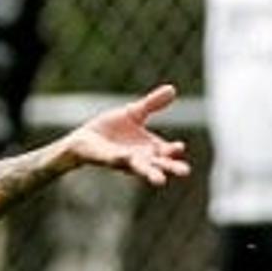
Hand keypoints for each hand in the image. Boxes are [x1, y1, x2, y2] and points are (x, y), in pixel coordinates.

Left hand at [66, 84, 190, 185]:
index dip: (174, 150)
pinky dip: (122, 160)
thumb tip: (172, 89)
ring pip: (140, 169)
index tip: (181, 146)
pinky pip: (116, 161)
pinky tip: (127, 157)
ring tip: (161, 181)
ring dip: (151, 174)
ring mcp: (124, 161)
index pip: (167, 151)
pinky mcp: (108, 160)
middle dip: (171, 168)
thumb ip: (152, 104)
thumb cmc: (112, 128)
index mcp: (149, 148)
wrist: (86, 137)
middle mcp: (140, 158)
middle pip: (159, 165)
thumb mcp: (135, 112)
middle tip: (185, 171)